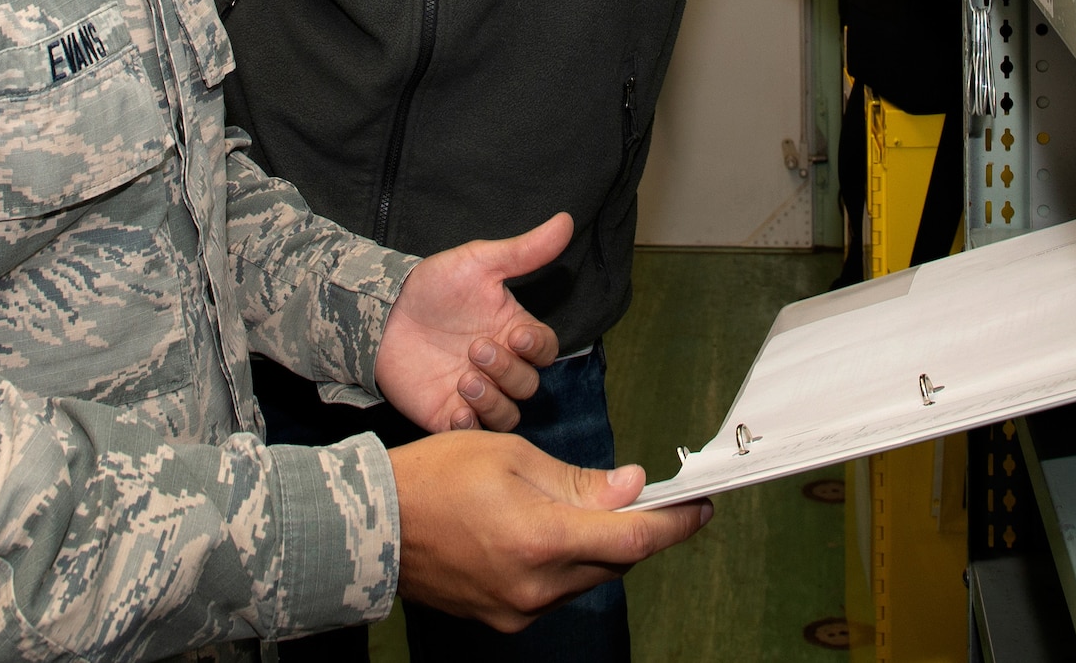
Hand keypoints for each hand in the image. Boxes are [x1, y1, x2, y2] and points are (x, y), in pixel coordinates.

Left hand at [374, 213, 569, 432]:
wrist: (383, 311)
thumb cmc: (434, 285)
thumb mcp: (478, 262)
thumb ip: (524, 250)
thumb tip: (565, 220)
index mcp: (512, 331)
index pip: (545, 349)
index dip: (537, 347)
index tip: (515, 333)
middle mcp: (500, 366)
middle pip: (528, 385)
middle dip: (507, 370)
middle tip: (476, 348)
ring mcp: (476, 392)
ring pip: (506, 414)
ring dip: (492, 400)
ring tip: (464, 379)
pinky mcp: (448, 412)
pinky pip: (471, 431)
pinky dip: (469, 425)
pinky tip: (456, 407)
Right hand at [391, 432, 710, 630]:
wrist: (374, 523)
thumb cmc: (436, 477)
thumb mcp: (512, 457)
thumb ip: (579, 481)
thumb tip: (631, 487)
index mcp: (544, 539)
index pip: (633, 539)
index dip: (675, 524)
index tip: (701, 509)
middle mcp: (538, 585)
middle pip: (613, 561)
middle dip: (630, 529)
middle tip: (637, 496)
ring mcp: (520, 608)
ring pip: (584, 577)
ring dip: (594, 546)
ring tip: (574, 508)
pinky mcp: (504, 617)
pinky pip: (554, 591)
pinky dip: (562, 562)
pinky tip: (541, 533)